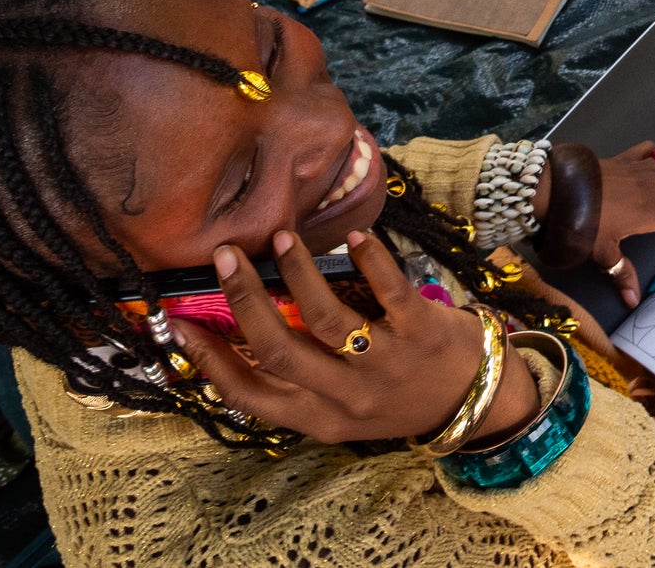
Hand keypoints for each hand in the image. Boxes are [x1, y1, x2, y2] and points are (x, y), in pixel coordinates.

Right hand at [169, 229, 537, 446]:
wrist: (477, 401)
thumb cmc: (396, 393)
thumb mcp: (341, 406)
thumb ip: (297, 377)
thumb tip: (235, 331)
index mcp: (318, 418)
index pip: (249, 395)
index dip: (209, 359)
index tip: (177, 320)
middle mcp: (349, 396)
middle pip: (281, 351)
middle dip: (245, 301)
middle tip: (224, 256)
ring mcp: (387, 364)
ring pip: (329, 320)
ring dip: (299, 274)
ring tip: (281, 238)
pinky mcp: (423, 332)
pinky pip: (390, 292)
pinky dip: (369, 261)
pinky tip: (352, 236)